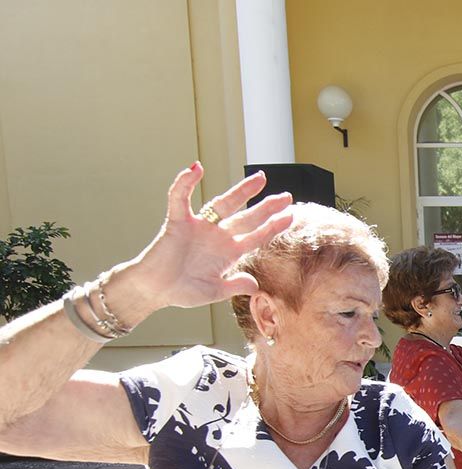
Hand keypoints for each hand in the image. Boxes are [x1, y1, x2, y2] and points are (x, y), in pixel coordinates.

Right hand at [117, 164, 292, 318]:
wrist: (154, 291)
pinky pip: (180, 198)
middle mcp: (217, 236)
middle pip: (246, 218)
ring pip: (222, 204)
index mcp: (228, 253)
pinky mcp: (177, 221)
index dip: (273, 227)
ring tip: (260, 179)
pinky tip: (196, 169)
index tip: (291, 216)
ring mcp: (199, 227)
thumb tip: (256, 285)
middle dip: (265, 207)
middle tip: (286, 196)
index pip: (256, 237)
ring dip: (241, 191)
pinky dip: (185, 183)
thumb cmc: (182, 291)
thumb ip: (235, 286)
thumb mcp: (214, 291)